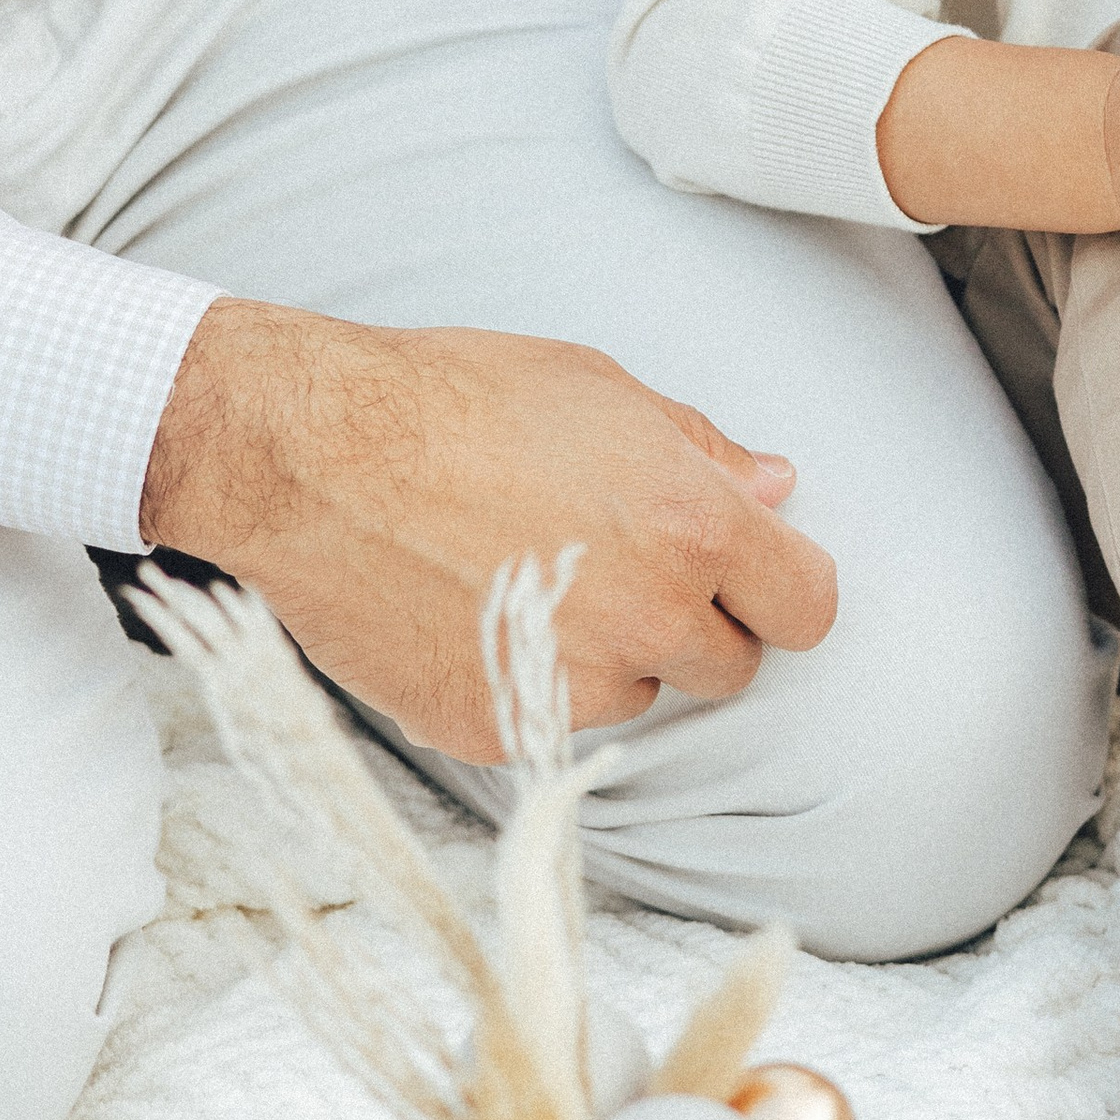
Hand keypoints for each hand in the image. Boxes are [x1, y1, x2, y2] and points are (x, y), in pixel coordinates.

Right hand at [139, 300, 838, 762]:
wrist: (312, 458)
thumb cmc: (457, 401)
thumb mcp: (601, 391)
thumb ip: (705, 452)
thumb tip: (777, 487)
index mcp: (694, 531)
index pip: (807, 609)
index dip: (781, 590)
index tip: (751, 578)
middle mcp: (648, 620)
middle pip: (730, 667)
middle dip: (694, 623)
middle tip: (619, 564)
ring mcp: (570, 686)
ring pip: (637, 692)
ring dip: (608, 654)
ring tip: (526, 574)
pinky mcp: (498, 728)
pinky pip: (550, 718)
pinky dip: (528, 680)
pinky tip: (472, 610)